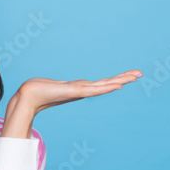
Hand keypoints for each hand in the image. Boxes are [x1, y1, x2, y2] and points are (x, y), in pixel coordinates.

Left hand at [0, 70, 142, 138]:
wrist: (29, 95)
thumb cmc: (39, 90)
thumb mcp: (55, 86)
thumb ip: (62, 87)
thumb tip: (61, 87)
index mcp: (80, 88)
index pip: (101, 83)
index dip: (114, 81)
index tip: (127, 78)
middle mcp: (83, 90)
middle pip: (107, 83)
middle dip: (123, 78)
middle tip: (140, 73)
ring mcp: (80, 91)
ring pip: (104, 85)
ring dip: (120, 80)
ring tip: (134, 76)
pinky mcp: (75, 91)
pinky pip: (95, 88)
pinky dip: (107, 87)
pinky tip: (117, 85)